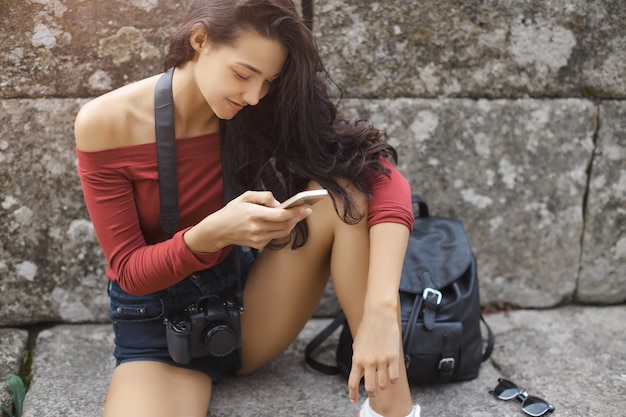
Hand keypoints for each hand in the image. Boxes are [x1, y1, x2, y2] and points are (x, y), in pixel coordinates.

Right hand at [184, 190, 311, 251]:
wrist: (218, 230)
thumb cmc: (232, 211)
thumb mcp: (245, 196)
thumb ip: (264, 197)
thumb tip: (279, 203)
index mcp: (254, 213)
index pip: (281, 215)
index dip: (296, 212)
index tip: (306, 208)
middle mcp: (257, 228)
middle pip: (285, 225)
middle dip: (298, 217)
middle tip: (306, 211)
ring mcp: (258, 238)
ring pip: (283, 232)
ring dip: (292, 224)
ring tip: (296, 216)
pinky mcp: (258, 244)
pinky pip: (275, 236)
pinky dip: (280, 229)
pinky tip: (280, 223)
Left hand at [347, 308, 400, 403]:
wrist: (379, 314)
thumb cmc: (367, 328)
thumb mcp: (357, 344)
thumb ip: (358, 359)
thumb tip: (359, 373)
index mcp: (357, 359)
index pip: (353, 382)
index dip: (353, 394)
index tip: (353, 401)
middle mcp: (368, 362)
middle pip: (369, 388)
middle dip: (372, 394)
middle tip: (373, 394)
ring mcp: (381, 360)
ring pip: (383, 384)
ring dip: (383, 386)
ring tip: (384, 382)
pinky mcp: (393, 357)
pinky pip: (394, 377)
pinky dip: (393, 380)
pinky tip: (393, 377)